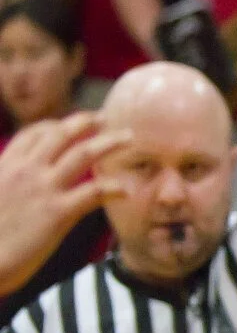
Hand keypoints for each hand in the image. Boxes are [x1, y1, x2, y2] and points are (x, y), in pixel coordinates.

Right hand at [0, 114, 129, 296]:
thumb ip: (6, 182)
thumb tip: (12, 184)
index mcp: (6, 166)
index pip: (34, 134)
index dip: (56, 125)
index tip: (73, 125)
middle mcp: (26, 171)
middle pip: (62, 134)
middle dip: (87, 122)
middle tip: (106, 118)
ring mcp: (44, 190)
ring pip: (84, 154)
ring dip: (109, 142)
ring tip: (128, 137)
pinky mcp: (58, 213)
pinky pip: (93, 192)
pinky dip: (112, 187)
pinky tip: (124, 190)